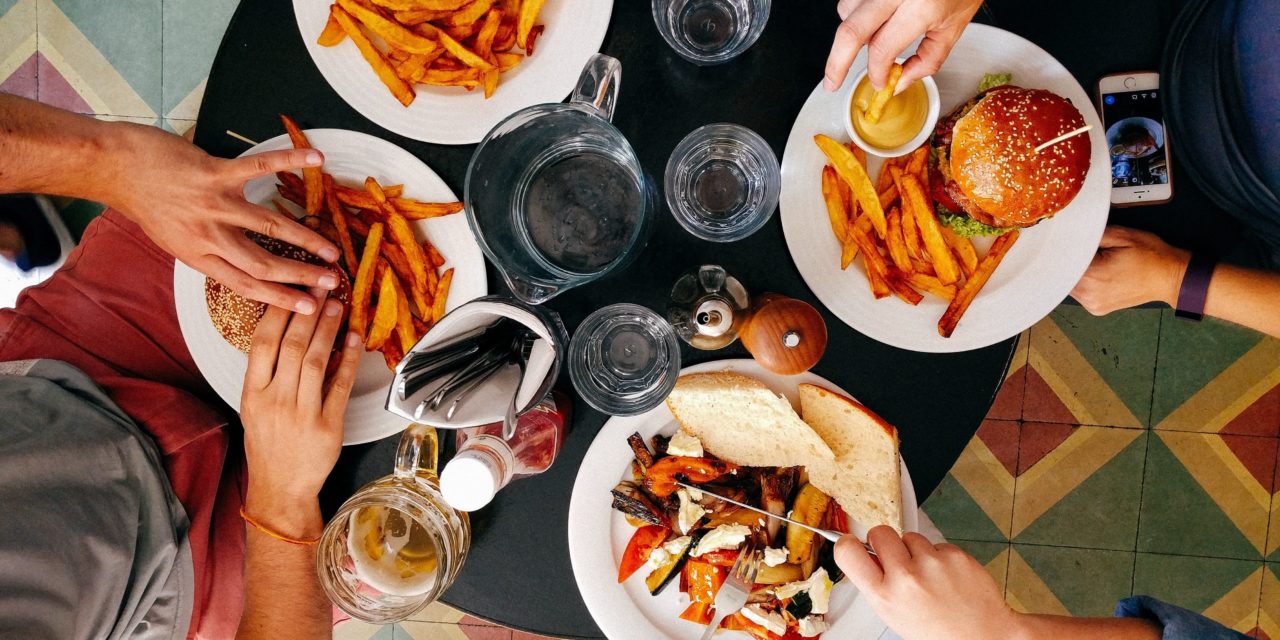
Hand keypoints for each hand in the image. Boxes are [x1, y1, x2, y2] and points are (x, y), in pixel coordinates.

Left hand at [106, 123, 339, 313]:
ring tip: (332, 249)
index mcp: (198, 256)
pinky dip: (290, 161)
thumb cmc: (145, 202)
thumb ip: (207, 250)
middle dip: (301, 276)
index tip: (308, 308)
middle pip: (263, 263)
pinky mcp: (214, 173)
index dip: (280, 298)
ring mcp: (213, 204)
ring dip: (305, 239)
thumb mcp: (173, 239)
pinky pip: (259, 167)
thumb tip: (240, 261)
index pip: (246, 284)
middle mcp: (208, 235)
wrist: (115, 168)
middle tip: (331, 282)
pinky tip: (316, 159)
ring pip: (268, 226)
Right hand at [240, 294, 361, 512]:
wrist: (280, 488)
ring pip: (317, 361)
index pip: (262, 342)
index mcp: (253, 393)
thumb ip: (267, 373)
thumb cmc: (268, 444)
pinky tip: (355, 340)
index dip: (279, 312)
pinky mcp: (328, 426)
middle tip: (321, 286)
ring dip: (328, 330)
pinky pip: (340, 386)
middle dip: (308, 312)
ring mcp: (302, 414)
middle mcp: (275, 400)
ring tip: (337, 306)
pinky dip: (349, 360)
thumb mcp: (254, 407)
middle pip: (292, 346)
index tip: (292, 289)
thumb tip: (287, 331)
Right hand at [823, 0, 982, 91]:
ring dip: (849, 33)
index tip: (879, 81)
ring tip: (867, 41)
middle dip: (836, 64)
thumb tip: (899, 81)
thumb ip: (927, 60)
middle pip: (851, 32)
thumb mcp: (954, 28)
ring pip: (846, 10)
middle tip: (832, 83)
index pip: (882, 49)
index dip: (877, 72)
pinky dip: (854, 13)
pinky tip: (870, 20)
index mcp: (921, 6)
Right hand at [835, 526, 1023, 639]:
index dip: (847, 543)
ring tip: (928, 575)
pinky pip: (937, 544)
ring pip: (911, 537)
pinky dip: (940, 556)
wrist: (983, 635)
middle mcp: (906, 576)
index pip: (848, 551)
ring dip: (916, 550)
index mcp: (884, 595)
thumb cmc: (938, 632)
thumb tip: (868, 556)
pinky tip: (947, 576)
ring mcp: (932, 563)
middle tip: (896, 558)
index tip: (852, 543)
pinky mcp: (955, 554)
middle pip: (879, 532)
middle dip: (885, 542)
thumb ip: (879, 584)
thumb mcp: (895, 614)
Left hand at [1071, 226, 1189, 314]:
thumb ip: (1092, 235)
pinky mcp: (1097, 308)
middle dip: (1067, 261)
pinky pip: (1079, 293)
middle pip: (1062, 276)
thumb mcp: (1122, 235)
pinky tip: (1094, 272)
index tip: (1059, 242)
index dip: (1060, 251)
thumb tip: (1072, 236)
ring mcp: (1092, 304)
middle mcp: (1090, 295)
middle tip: (1078, 248)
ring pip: (1069, 285)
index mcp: (1093, 277)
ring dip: (1074, 273)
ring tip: (1092, 260)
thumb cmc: (1151, 257)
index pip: (1060, 264)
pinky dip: (1082, 282)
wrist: (1171, 277)